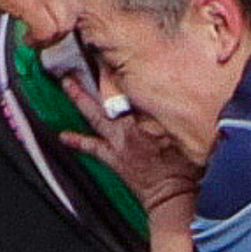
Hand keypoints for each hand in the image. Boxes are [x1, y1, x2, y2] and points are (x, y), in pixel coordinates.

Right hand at [0, 0, 83, 47]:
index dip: (67, 0)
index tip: (55, 10)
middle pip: (76, 4)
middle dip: (64, 20)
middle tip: (50, 29)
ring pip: (66, 21)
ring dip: (53, 35)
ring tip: (39, 39)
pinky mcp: (34, 3)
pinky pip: (47, 30)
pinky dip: (39, 40)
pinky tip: (28, 39)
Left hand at [58, 74, 202, 212]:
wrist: (173, 196)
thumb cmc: (185, 168)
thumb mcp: (187, 135)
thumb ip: (178, 115)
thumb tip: (184, 94)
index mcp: (147, 120)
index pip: (129, 89)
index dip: (118, 71)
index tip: (109, 55)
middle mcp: (129, 128)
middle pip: (108, 97)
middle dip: (95, 78)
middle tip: (81, 61)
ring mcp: (119, 143)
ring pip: (95, 116)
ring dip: (79, 100)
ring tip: (67, 85)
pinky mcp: (114, 159)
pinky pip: (92, 148)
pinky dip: (77, 141)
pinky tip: (63, 136)